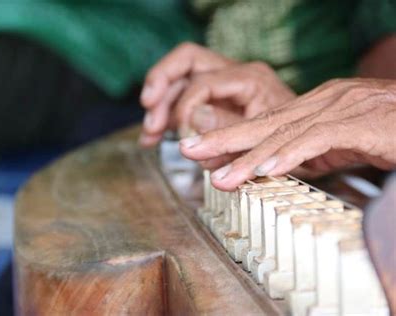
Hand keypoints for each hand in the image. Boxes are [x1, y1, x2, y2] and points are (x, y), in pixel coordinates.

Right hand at [139, 43, 294, 146]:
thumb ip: (228, 127)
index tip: (182, 135)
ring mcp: (223, 87)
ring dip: (159, 105)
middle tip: (148, 108)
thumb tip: (193, 117)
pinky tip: (154, 139)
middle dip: (160, 82)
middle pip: (186, 60)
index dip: (185, 106)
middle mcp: (234, 75)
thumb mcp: (266, 138)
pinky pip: (183, 101)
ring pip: (180, 81)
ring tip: (150, 134)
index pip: (203, 80)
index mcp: (249, 78)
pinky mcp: (216, 102)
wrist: (309, 144)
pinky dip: (167, 118)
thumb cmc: (295, 140)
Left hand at [179, 78, 395, 190]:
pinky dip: (290, 155)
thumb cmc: (385, 130)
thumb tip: (273, 165)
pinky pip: (317, 140)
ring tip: (220, 176)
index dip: (228, 136)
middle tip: (187, 149)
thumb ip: (305, 150)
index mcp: (312, 106)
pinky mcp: (357, 124)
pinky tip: (267, 169)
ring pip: (284, 133)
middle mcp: (319, 103)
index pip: (262, 123)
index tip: (199, 148)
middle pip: (262, 123)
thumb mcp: (337, 141)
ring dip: (249, 157)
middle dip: (222, 139)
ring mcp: (337, 110)